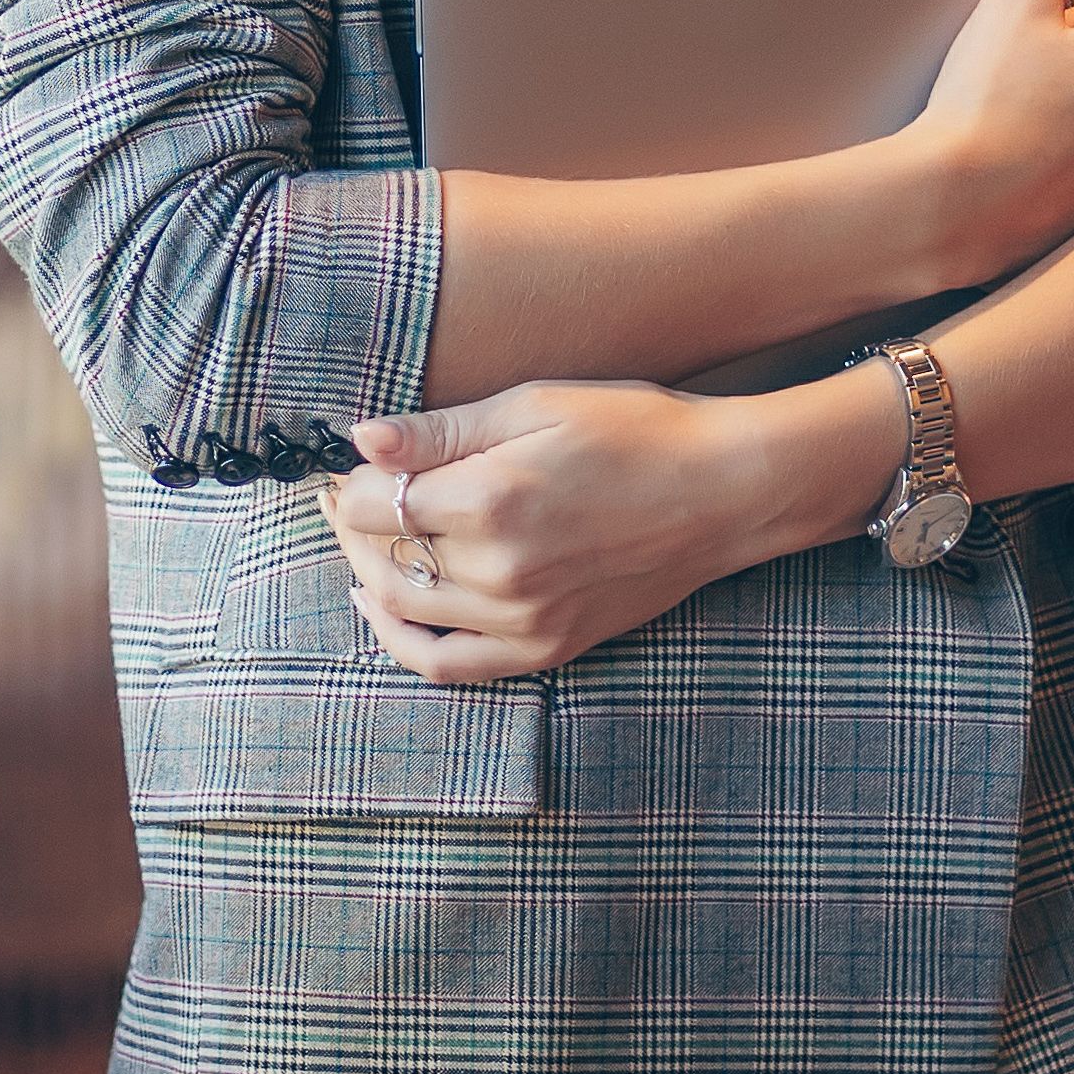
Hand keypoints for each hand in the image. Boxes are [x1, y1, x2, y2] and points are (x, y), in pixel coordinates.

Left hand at [324, 383, 841, 686]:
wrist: (726, 492)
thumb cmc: (636, 431)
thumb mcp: (536, 406)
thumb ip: (442, 431)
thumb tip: (363, 439)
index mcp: (493, 499)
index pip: (375, 503)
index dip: (352, 482)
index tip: (353, 465)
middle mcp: (501, 570)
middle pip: (383, 557)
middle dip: (352, 526)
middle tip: (347, 498)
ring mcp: (524, 619)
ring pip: (406, 610)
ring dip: (370, 573)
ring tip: (366, 541)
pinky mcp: (548, 647)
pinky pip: (450, 667)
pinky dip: (405, 643)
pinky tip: (385, 608)